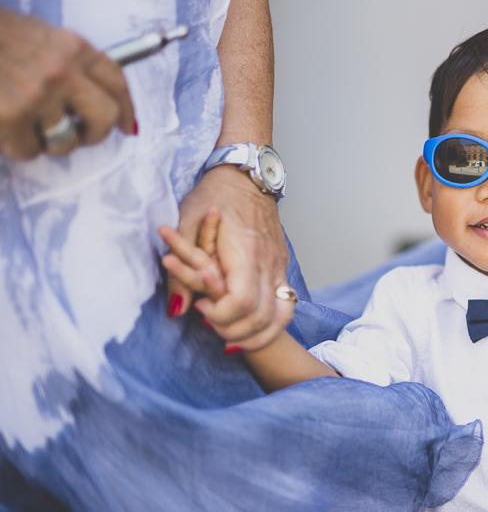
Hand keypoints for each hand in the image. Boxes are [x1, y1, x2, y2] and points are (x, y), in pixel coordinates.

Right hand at [0, 8, 134, 158]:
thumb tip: (94, 94)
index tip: (127, 127)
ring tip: (27, 126)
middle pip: (106, 118)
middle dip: (94, 134)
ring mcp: (37, 95)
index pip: (116, 81)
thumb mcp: (34, 34)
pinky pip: (29, 151)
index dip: (127, 108)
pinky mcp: (10, 117)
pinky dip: (17, 146)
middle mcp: (62, 71)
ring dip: (47, 142)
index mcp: (71, 47)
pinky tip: (4, 128)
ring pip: (65, 142)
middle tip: (75, 136)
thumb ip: (66, 61)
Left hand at [168, 165, 291, 351]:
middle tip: (209, 323)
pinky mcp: (283, 268)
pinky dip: (270, 325)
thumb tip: (177, 309)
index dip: (220, 315)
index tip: (199, 308)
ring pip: (281, 317)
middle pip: (262, 316)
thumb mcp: (184, 226)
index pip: (242, 301)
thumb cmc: (214, 195)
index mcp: (245, 252)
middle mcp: (269, 263)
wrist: (246, 175)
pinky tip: (249, 328)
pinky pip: (286, 307)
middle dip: (233, 330)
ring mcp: (280, 266)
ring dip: (257, 335)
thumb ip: (180, 273)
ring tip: (231, 336)